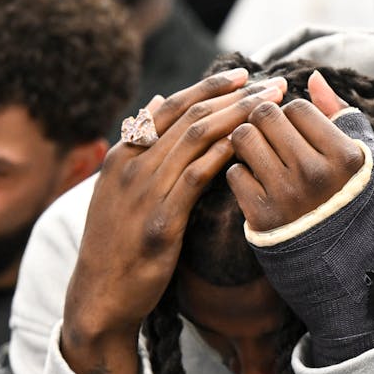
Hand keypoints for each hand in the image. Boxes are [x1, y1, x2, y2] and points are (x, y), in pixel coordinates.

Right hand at [60, 68, 287, 373]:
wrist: (99, 297)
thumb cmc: (116, 245)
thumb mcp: (119, 190)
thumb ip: (141, 149)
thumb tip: (157, 102)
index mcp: (122, 155)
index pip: (171, 106)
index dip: (211, 87)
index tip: (245, 76)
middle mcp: (130, 166)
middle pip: (190, 116)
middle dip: (236, 97)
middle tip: (274, 86)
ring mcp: (143, 193)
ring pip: (196, 139)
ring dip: (239, 118)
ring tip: (272, 108)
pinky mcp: (159, 223)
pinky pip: (195, 178)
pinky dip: (223, 155)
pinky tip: (248, 144)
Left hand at [225, 70, 369, 230]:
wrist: (343, 265)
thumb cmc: (352, 201)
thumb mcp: (363, 158)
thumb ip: (340, 114)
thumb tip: (313, 76)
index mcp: (344, 156)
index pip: (297, 107)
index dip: (291, 114)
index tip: (297, 133)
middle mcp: (315, 174)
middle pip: (264, 116)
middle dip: (263, 121)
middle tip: (272, 139)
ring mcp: (286, 195)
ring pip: (243, 138)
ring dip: (247, 143)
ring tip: (262, 157)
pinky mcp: (262, 216)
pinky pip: (234, 173)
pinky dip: (241, 175)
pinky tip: (257, 185)